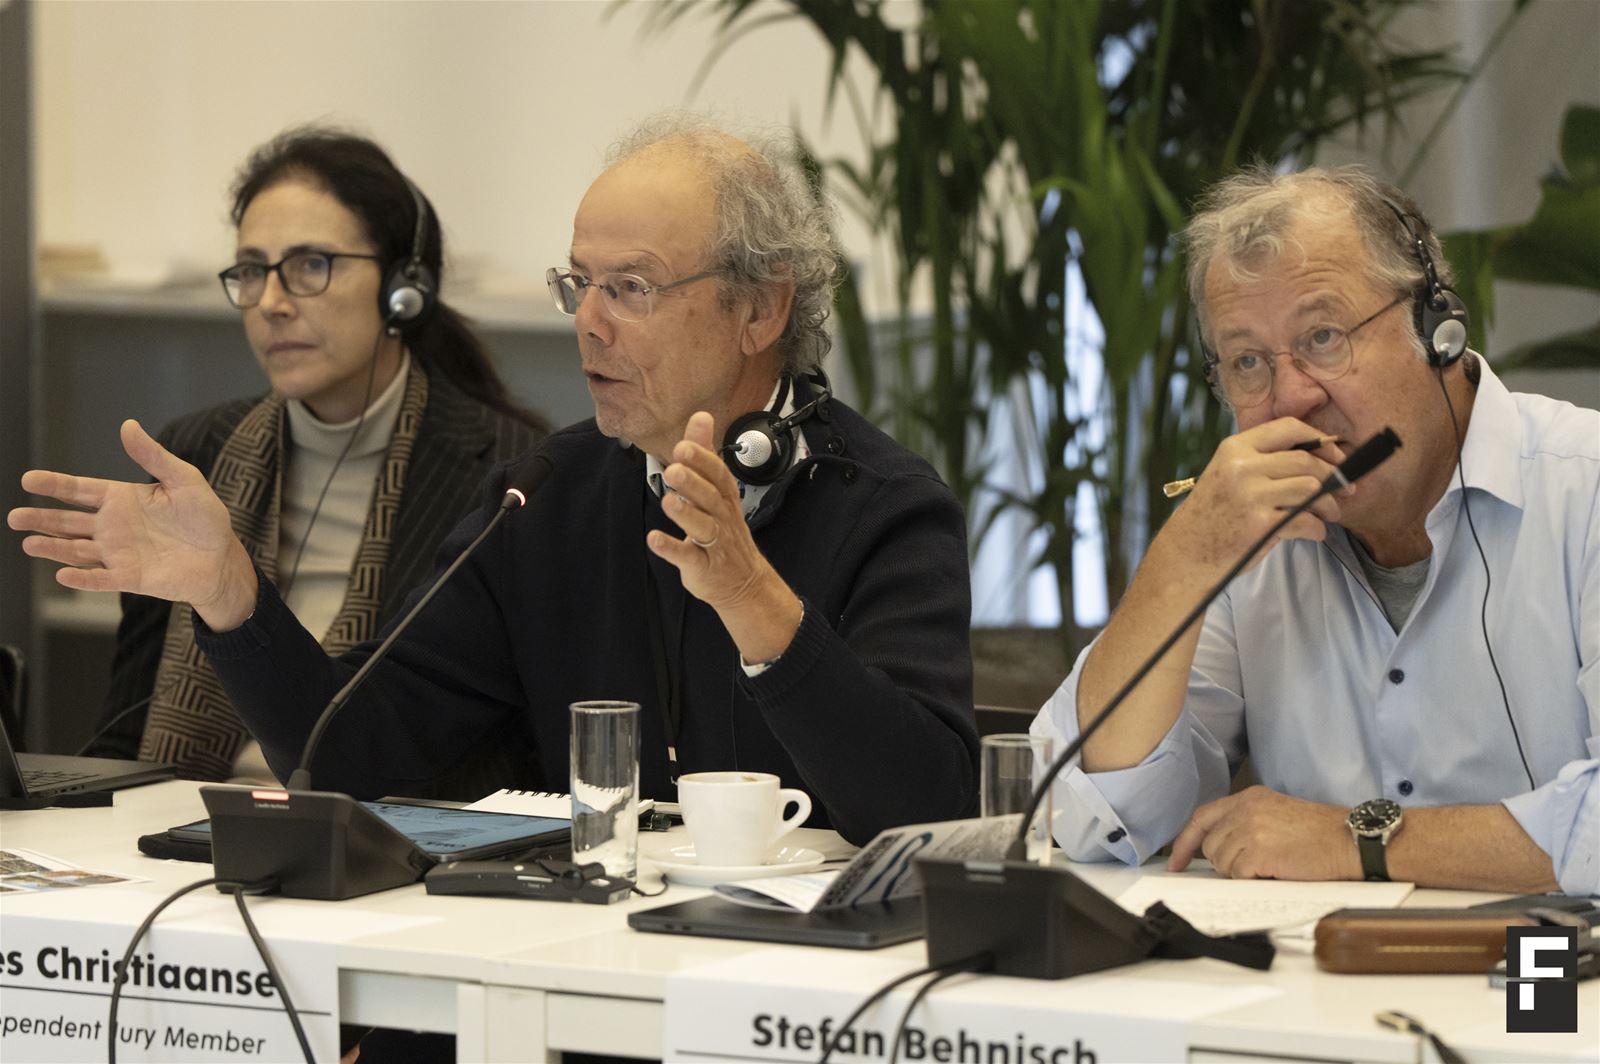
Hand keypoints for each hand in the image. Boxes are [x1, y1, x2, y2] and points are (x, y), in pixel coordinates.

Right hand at [8, 419, 257, 628]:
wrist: (222, 557)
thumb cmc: (205, 517)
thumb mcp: (184, 480)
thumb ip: (154, 456)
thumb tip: (128, 425)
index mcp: (121, 499)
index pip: (80, 490)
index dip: (54, 484)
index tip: (28, 479)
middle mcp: (112, 526)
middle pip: (68, 521)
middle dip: (41, 518)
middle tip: (15, 517)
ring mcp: (118, 553)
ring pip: (76, 550)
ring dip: (53, 547)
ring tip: (29, 543)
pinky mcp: (130, 577)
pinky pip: (101, 579)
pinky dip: (83, 578)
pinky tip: (63, 575)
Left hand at [646, 412, 802, 663]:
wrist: (742, 581)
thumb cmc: (724, 529)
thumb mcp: (716, 489)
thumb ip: (705, 454)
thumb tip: (700, 416)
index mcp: (724, 498)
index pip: (718, 475)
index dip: (703, 460)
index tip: (684, 444)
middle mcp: (722, 518)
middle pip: (710, 498)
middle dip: (693, 482)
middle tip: (674, 467)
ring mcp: (714, 544)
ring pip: (702, 527)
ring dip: (685, 513)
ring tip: (668, 500)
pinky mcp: (702, 567)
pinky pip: (688, 558)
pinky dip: (672, 549)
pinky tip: (654, 539)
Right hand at [1157, 418, 1348, 573]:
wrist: (1188, 551)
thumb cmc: (1214, 513)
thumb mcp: (1228, 473)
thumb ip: (1262, 460)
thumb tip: (1318, 457)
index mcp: (1235, 448)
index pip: (1289, 428)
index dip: (1320, 440)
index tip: (1335, 456)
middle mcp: (1243, 467)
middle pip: (1306, 461)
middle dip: (1333, 476)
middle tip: (1345, 489)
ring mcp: (1251, 495)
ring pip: (1311, 489)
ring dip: (1328, 505)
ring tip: (1328, 514)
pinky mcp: (1260, 524)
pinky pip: (1306, 520)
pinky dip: (1317, 529)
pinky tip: (1315, 532)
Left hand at [1167, 786, 1360, 880]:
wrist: (1350, 840)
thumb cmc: (1321, 833)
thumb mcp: (1277, 814)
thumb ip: (1245, 822)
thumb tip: (1218, 849)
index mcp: (1249, 797)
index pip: (1202, 817)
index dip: (1185, 842)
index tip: (1176, 862)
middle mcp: (1245, 809)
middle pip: (1210, 845)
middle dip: (1225, 862)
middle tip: (1253, 865)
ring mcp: (1251, 829)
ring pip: (1221, 863)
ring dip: (1240, 872)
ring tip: (1270, 865)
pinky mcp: (1259, 852)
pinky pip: (1238, 875)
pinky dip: (1252, 880)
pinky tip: (1274, 871)